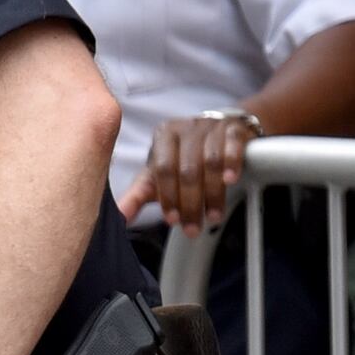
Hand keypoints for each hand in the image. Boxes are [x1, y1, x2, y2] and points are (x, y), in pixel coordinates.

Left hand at [117, 109, 256, 229]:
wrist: (216, 132)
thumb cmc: (182, 158)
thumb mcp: (157, 175)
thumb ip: (137, 195)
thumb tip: (120, 218)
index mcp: (163, 137)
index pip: (163, 169)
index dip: (168, 196)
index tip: (172, 220)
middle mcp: (185, 129)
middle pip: (187, 170)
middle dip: (191, 204)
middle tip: (194, 228)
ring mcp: (211, 127)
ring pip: (211, 161)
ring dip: (213, 193)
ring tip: (213, 216)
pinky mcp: (234, 128)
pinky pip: (233, 145)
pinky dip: (232, 164)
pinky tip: (230, 181)